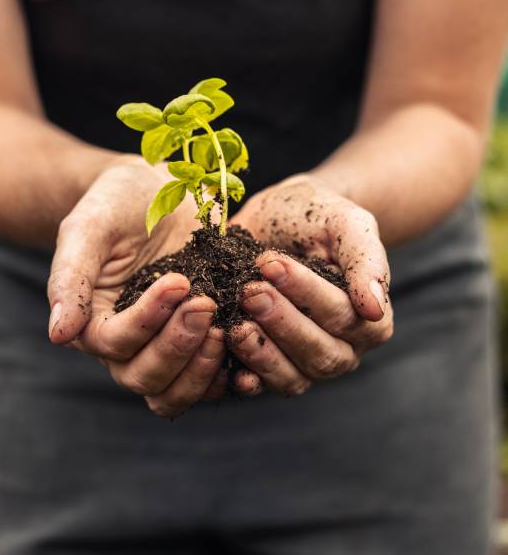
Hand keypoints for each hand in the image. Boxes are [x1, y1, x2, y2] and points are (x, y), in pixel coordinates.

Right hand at [47, 156, 226, 417]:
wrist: (156, 190)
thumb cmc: (114, 203)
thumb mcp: (87, 228)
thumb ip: (70, 277)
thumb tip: (58, 335)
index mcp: (93, 322)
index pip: (115, 343)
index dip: (147, 321)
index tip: (178, 281)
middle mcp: (128, 346)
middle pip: (146, 378)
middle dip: (178, 346)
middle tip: (205, 304)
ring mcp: (167, 347)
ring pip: (176, 391)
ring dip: (203, 368)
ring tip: (228, 326)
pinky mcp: (202, 340)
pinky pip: (214, 377)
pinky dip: (231, 372)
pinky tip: (250, 343)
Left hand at [228, 174, 392, 395]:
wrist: (279, 215)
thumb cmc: (317, 215)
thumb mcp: (345, 222)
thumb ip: (366, 259)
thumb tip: (374, 308)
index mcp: (370, 318)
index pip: (343, 316)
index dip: (306, 293)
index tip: (271, 264)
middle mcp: (343, 348)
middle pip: (320, 353)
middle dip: (282, 322)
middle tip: (250, 291)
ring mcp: (305, 363)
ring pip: (293, 377)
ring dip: (262, 352)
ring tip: (234, 324)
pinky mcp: (269, 367)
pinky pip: (261, 385)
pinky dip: (244, 376)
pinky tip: (227, 360)